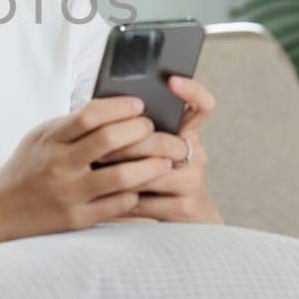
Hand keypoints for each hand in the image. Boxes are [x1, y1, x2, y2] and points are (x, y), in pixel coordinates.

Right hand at [0, 95, 178, 244]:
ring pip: (122, 176)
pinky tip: (143, 186)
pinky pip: (118, 205)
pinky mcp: (78, 219)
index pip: (90, 115)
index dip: (120, 107)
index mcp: (50, 139)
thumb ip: (71, 124)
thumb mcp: (40, 137)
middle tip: (155, 129)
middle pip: (110, 141)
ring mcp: (69, 194)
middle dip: (141, 131)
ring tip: (166, 159)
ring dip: (151, 165)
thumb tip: (114, 108)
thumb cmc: (26, 167)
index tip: (139, 105)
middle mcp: (59, 165)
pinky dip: (135, 193)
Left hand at [97, 76, 222, 225]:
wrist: (185, 217)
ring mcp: (193, 183)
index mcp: (188, 135)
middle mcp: (196, 156)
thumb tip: (106, 108)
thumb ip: (140, 131)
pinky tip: (103, 193)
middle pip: (164, 142)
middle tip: (100, 145)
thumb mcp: (153, 149)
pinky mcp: (184, 209)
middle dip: (128, 144)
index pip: (202, 106)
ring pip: (151, 172)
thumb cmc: (158, 176)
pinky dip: (120, 197)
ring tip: (95, 165)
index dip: (192, 91)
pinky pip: (145, 200)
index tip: (172, 81)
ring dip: (119, 170)